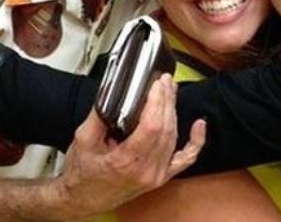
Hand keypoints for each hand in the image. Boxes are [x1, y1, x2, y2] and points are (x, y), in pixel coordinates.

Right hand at [52, 74, 205, 217]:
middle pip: (166, 128)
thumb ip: (98, 114)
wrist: (81, 199)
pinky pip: (185, 158)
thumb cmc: (81, 173)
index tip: (157, 83)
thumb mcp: (83, 139)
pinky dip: (196, 141)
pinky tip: (199, 124)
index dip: (158, 102)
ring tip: (170, 90)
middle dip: (166, 100)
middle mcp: (146, 171)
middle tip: (164, 80)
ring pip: (173, 136)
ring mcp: (157, 175)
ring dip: (173, 110)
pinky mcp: (161, 176)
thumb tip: (113, 89)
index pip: (152, 126)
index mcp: (126, 162)